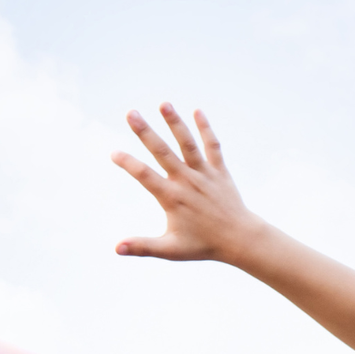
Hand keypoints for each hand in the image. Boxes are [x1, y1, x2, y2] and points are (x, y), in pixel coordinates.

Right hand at [111, 105, 266, 263]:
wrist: (241, 240)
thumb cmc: (203, 246)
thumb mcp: (171, 250)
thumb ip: (143, 247)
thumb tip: (116, 249)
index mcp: (172, 198)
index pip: (145, 176)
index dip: (128, 163)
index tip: (113, 152)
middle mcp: (188, 181)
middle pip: (163, 152)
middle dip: (146, 132)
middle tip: (131, 113)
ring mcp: (205, 175)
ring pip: (189, 144)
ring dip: (176, 123)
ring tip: (164, 103)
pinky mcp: (220, 172)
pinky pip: (213, 147)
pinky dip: (206, 129)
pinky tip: (198, 111)